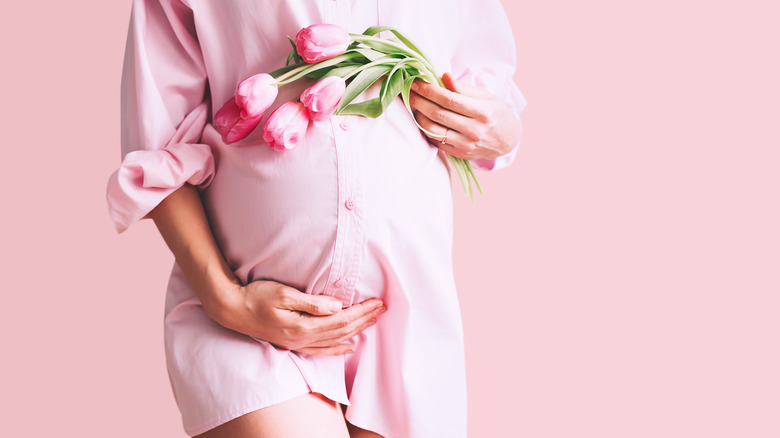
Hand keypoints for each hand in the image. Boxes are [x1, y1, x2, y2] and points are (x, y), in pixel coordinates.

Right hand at [215, 280, 386, 355]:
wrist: (232, 311)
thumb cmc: (256, 297)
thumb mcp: (283, 294)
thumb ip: (311, 302)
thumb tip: (337, 305)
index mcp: (303, 326)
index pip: (342, 319)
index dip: (362, 311)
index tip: (378, 302)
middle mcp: (303, 339)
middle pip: (343, 331)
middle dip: (365, 320)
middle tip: (383, 309)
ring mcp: (298, 344)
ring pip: (336, 341)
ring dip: (357, 331)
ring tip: (373, 322)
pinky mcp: (293, 344)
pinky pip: (322, 350)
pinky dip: (338, 349)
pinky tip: (349, 347)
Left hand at [409, 72, 521, 160]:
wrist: (507, 140)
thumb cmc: (496, 113)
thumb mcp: (486, 96)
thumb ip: (464, 88)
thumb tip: (445, 76)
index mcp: (483, 112)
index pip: (449, 99)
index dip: (429, 90)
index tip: (416, 82)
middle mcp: (474, 130)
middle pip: (438, 114)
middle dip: (419, 100)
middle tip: (408, 91)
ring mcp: (466, 145)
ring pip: (433, 130)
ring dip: (419, 116)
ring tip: (414, 105)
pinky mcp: (460, 154)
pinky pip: (436, 142)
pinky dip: (425, 129)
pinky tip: (422, 118)